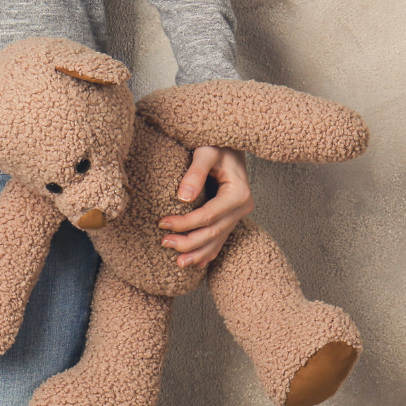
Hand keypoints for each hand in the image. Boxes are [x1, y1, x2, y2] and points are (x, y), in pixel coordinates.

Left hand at [159, 146, 252, 267]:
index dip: (185, 223)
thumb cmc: (217, 143)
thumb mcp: (206, 151)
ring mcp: (239, 214)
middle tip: (164, 242)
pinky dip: (209, 252)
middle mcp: (243, 206)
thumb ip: (195, 172)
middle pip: (214, 232)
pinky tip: (197, 263)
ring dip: (197, 253)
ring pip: (218, 240)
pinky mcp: (233, 216)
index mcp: (238, 193)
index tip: (162, 223)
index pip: (208, 215)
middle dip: (188, 241)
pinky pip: (221, 238)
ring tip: (178, 263)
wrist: (229, 142)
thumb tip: (182, 198)